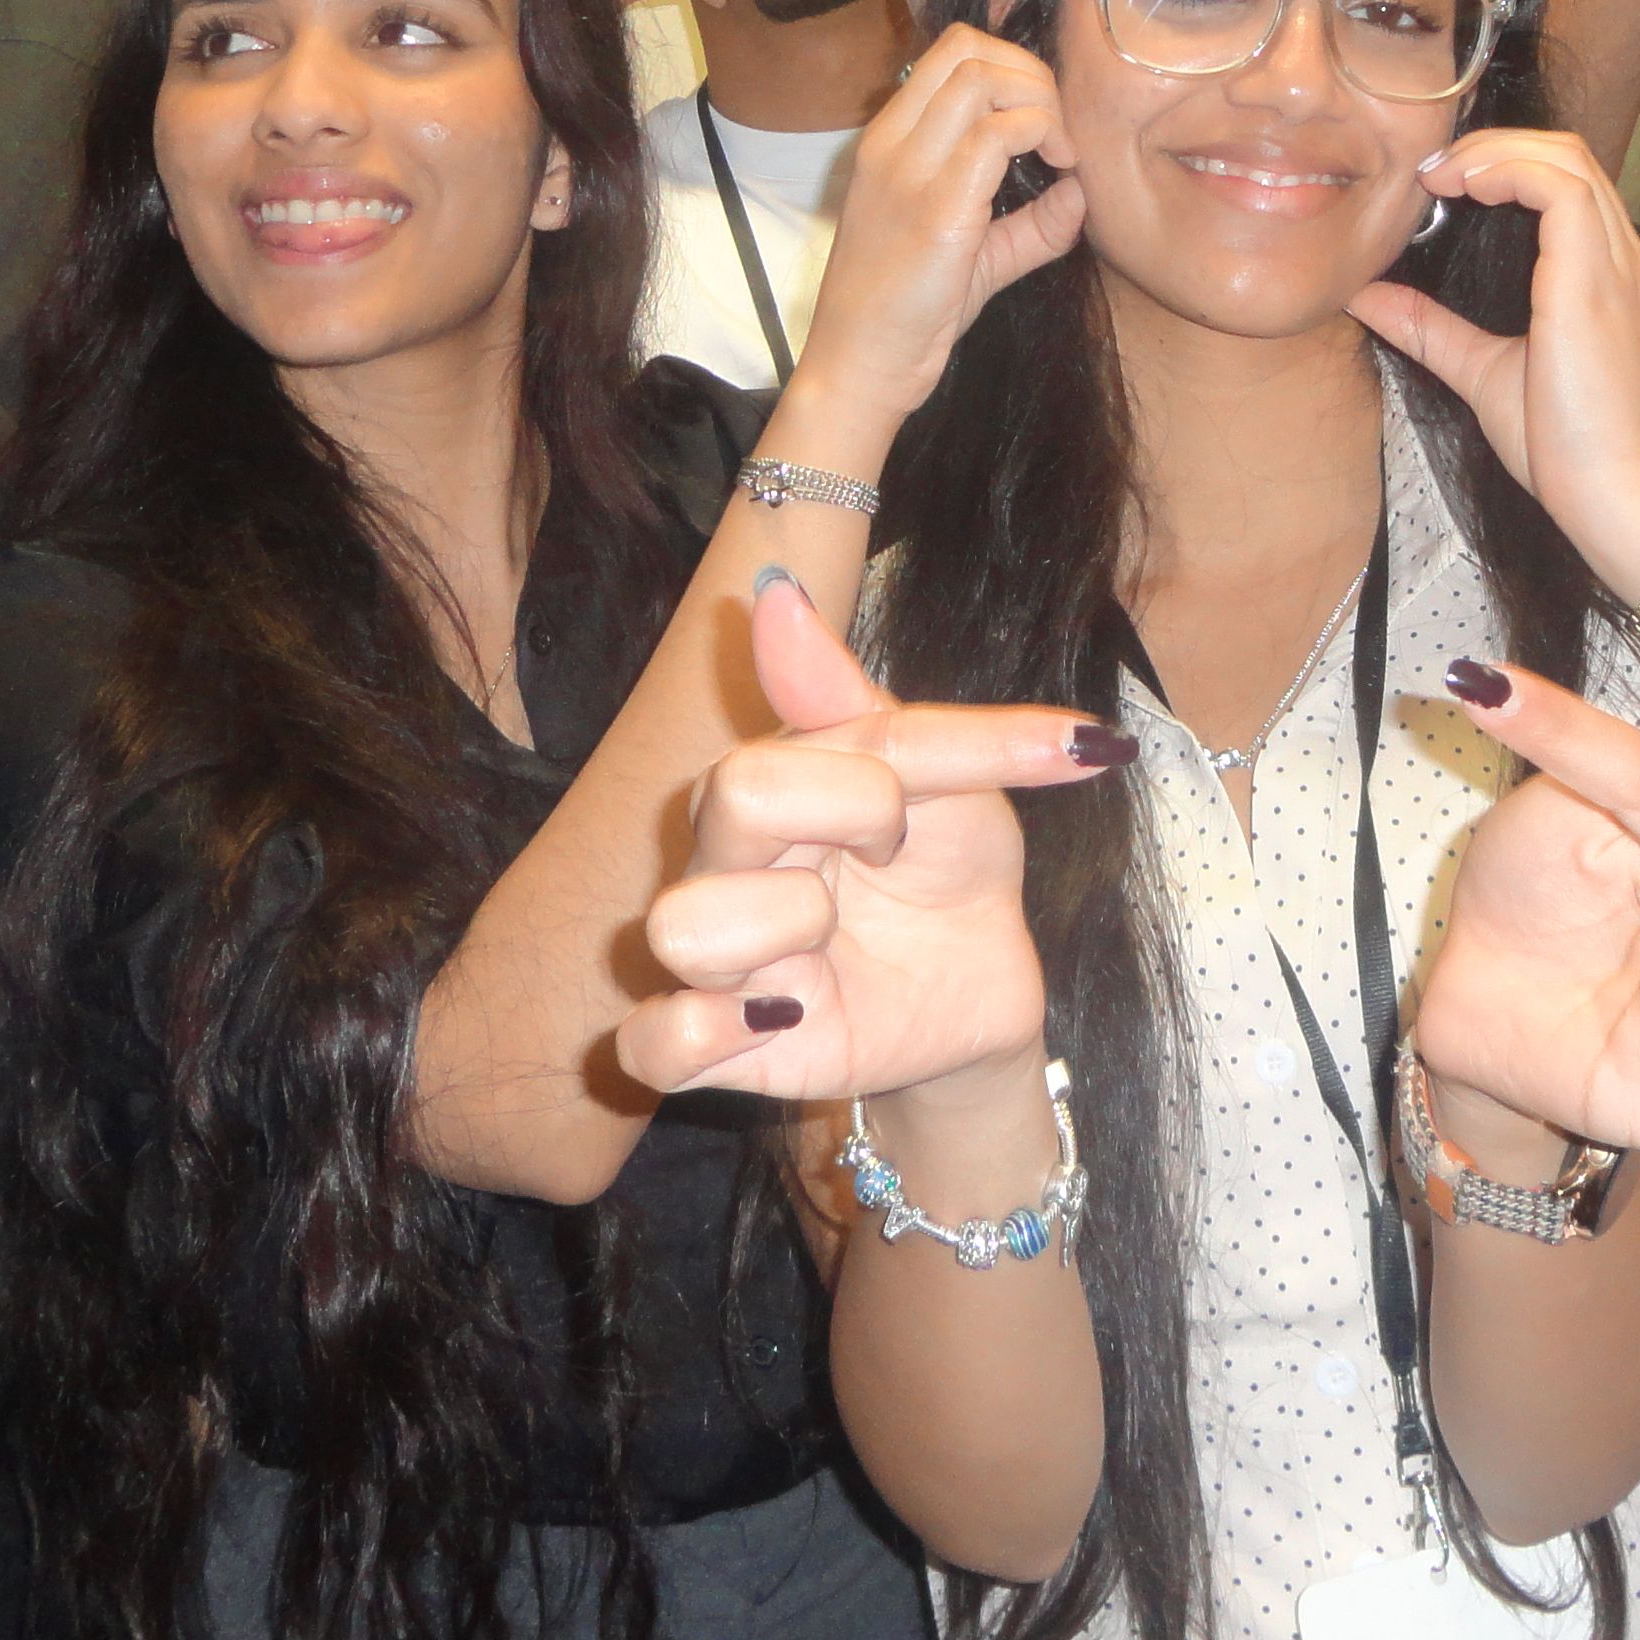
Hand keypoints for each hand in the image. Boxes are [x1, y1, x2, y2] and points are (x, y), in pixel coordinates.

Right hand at [615, 575, 1124, 1101]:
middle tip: (892, 850)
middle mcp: (718, 861)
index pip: (782, 743)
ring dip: (789, 928)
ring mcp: (714, 958)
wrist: (984, 989)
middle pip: (732, 797)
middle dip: (850, 813)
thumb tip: (769, 591)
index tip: (985, 784)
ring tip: (832, 945)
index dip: (890, 768)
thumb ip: (852, 698)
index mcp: (762, 783)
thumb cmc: (946, 868)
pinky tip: (783, 1015)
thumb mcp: (944, 780)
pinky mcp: (717, 1048)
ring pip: (685, 926)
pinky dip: (705, 1032)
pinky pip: (653, 1045)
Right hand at [789, 24, 1087, 423]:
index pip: (950, 52)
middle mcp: (891, 143)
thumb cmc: (907, 314)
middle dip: (1033, 74)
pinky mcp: (935, 209)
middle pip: (967, 49)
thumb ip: (1032, 225)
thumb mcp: (976, 257)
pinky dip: (1042, 137)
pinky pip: (996, 136)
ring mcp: (909, 171)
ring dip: (1040, 102)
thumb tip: (1084, 192)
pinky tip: (1061, 173)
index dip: (1012, 66)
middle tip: (1059, 132)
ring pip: (981, 78)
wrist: (859, 367)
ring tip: (1061, 152)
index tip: (1043, 121)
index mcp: (889, 141)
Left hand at [1345, 125, 1639, 589]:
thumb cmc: (1564, 445)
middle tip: (1432, 172)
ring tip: (1441, 175)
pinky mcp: (1596, 279)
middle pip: (1568, 152)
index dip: (1502, 161)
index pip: (1564, 177)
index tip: (1440, 184)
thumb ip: (1432, 329)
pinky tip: (1464, 190)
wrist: (1612, 493)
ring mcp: (1614, 263)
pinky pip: (1562, 189)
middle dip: (1495, 144)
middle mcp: (1617, 256)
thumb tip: (1369, 297)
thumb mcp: (1482, 371)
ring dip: (1497, 151)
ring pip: (1568, 157)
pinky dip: (1510, 172)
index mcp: (1599, 272)